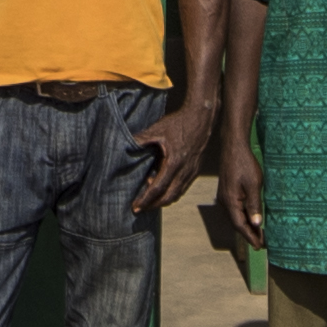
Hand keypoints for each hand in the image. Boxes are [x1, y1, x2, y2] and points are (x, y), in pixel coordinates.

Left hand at [134, 96, 217, 214]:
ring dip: (163, 201)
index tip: (135, 207)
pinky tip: (163, 189)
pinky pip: (183, 188)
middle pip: (169, 197)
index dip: (146, 200)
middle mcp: (185, 171)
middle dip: (153, 205)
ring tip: (149, 201)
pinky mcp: (196, 170)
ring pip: (177, 194)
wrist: (202, 117)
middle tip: (140, 208)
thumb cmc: (179, 122)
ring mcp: (192, 172)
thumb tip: (124, 145)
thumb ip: (141, 139)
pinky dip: (172, 193)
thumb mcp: (158, 129)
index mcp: (174, 162)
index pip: (158, 188)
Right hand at [216, 133, 266, 247]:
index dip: (250, 237)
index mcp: (230, 202)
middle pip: (236, 223)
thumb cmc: (245, 164)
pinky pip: (234, 209)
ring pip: (235, 217)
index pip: (240, 226)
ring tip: (258, 233)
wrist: (233, 147)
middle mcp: (224, 202)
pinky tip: (251, 217)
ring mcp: (223, 197)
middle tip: (261, 243)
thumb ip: (255, 205)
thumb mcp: (254, 185)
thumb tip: (257, 224)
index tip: (259, 246)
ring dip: (246, 226)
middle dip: (249, 234)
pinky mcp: (226, 192)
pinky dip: (243, 216)